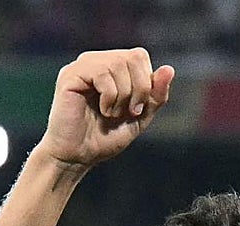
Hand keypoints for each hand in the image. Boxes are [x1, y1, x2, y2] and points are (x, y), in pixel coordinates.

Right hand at [39, 47, 173, 168]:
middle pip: (133, 57)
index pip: (139, 56)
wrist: (78, 156)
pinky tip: (103, 111)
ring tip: (112, 114)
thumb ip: (155, 95)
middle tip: (129, 112)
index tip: (138, 109)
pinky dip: (110, 97)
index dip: (146, 83)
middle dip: (139, 89)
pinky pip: (102, 73)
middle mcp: (97, 61)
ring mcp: (83, 66)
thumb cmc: (105, 137)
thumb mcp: (140, 117)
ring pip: (119, 64)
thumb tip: (169, 69)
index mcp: (112, 67)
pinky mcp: (71, 74)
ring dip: (123, 96)